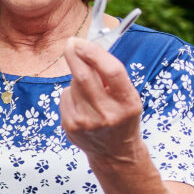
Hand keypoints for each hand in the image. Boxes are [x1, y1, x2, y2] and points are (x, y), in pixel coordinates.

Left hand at [60, 36, 142, 164]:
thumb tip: (87, 48)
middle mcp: (107, 114)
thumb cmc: (122, 115)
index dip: (94, 53)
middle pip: (84, 76)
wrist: (114, 152)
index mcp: (128, 103)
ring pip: (73, 84)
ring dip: (78, 78)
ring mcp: (86, 122)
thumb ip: (111, 75)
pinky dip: (71, 93)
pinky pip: (65, 96)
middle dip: (75, 55)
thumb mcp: (128, 96)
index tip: (82, 41)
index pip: (111, 71)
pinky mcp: (71, 126)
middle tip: (71, 43)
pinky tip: (81, 104)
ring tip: (89, 90)